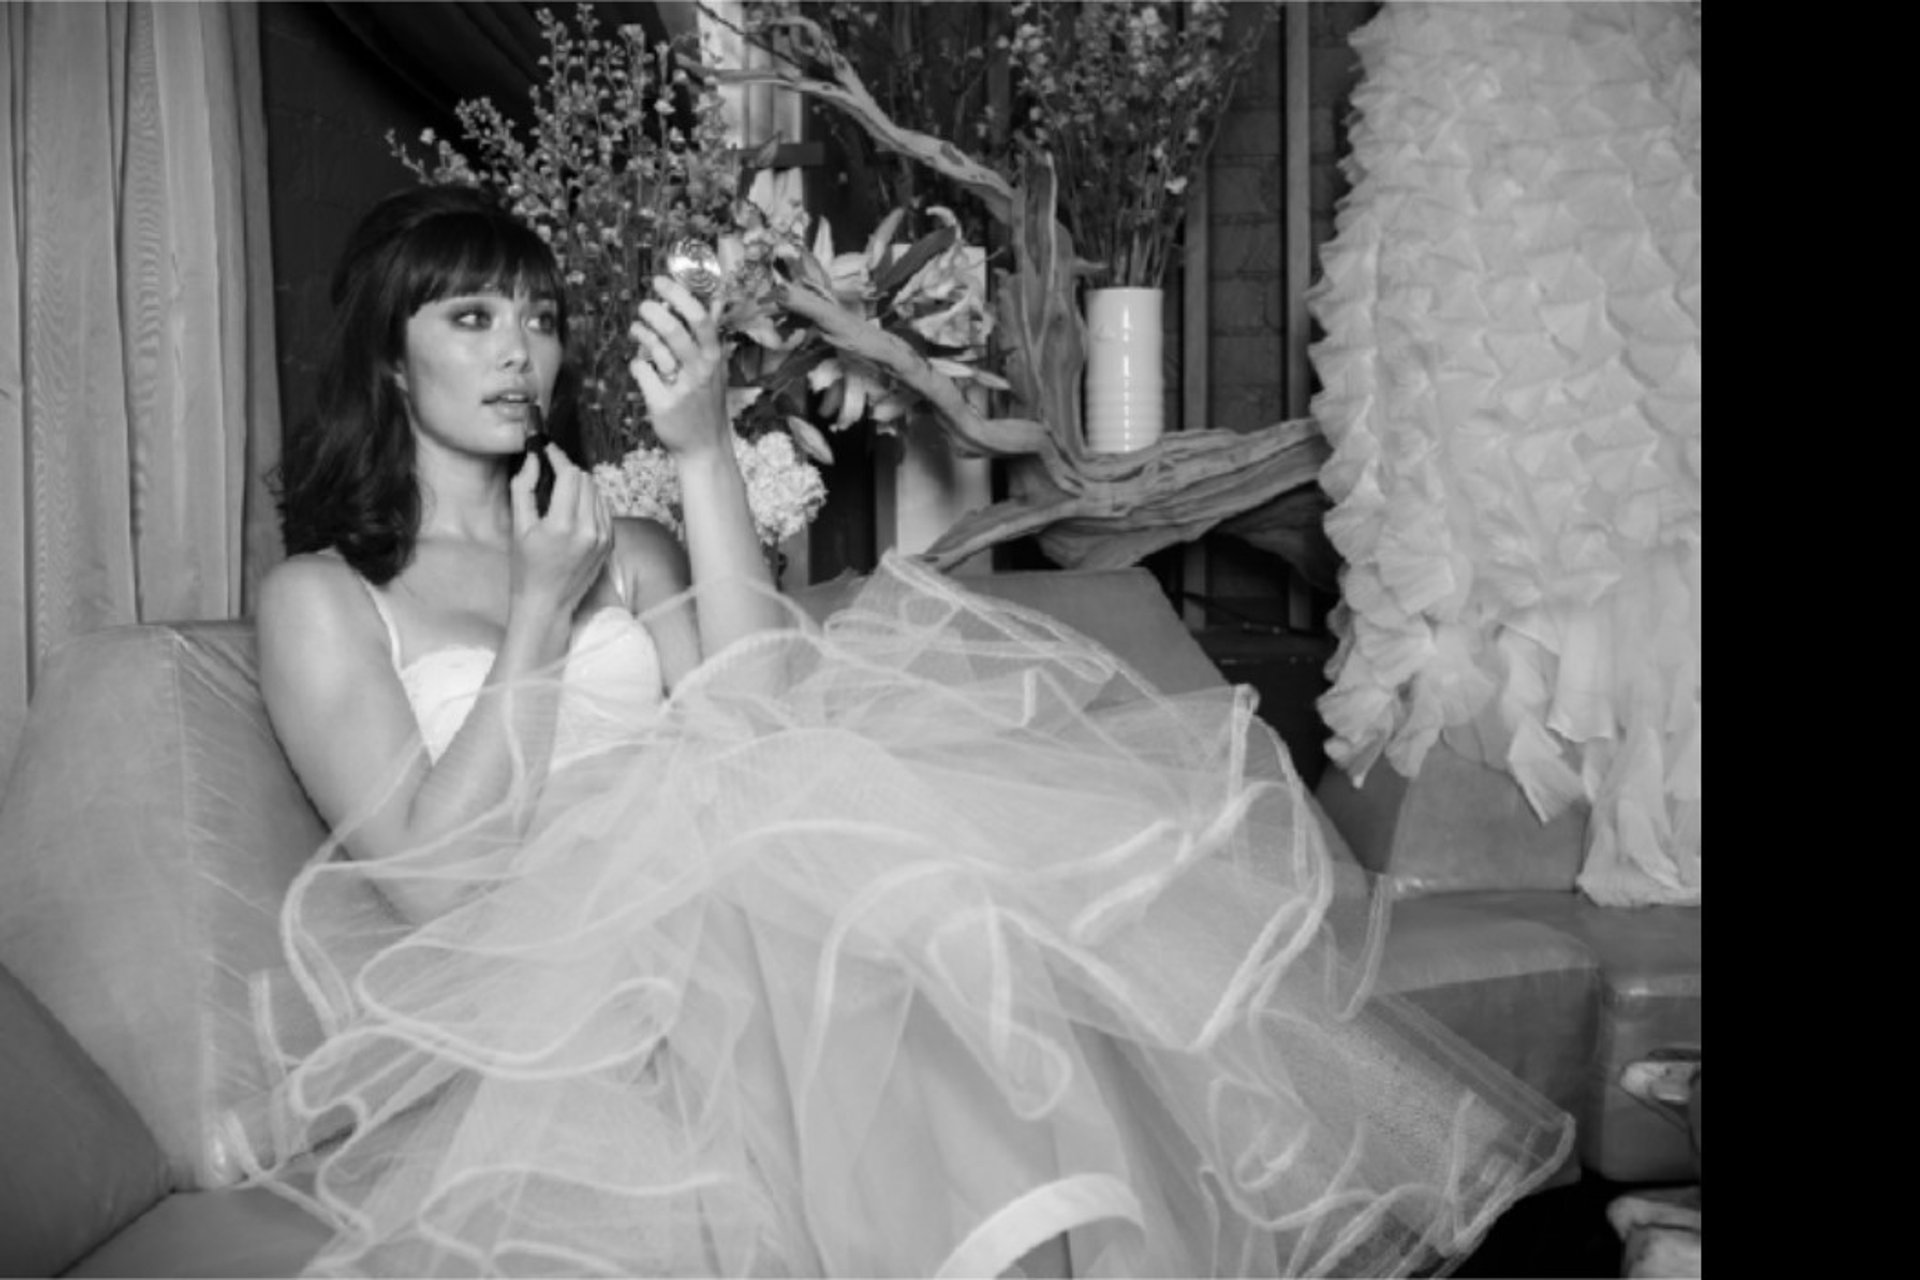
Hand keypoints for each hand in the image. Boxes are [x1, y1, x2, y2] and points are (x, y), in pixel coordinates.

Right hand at [508, 445, 612, 615]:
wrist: (547, 603)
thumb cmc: (526, 568)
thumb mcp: (518, 527)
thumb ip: (523, 488)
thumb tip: (533, 459)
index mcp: (563, 525)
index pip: (570, 475)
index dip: (558, 458)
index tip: (548, 451)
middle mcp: (588, 530)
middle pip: (586, 480)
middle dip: (568, 471)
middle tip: (551, 472)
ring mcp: (603, 537)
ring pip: (597, 492)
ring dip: (580, 485)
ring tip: (561, 491)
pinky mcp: (610, 543)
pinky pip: (604, 509)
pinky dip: (590, 502)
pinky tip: (574, 509)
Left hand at [628, 275, 729, 460]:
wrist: (704, 447)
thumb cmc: (707, 402)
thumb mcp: (717, 368)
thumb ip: (710, 336)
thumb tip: (715, 298)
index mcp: (714, 357)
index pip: (700, 319)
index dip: (678, 295)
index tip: (661, 282)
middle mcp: (700, 371)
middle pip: (674, 330)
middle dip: (653, 311)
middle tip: (644, 306)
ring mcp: (682, 388)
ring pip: (654, 349)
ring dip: (641, 333)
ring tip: (637, 329)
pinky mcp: (663, 404)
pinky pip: (641, 371)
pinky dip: (637, 364)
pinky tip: (641, 365)